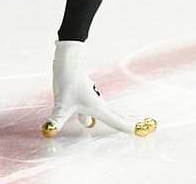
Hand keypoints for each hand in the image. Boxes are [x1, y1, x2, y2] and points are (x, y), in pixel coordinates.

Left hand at [41, 40, 156, 137]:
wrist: (68, 61)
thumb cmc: (68, 81)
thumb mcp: (61, 104)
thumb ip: (57, 119)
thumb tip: (49, 130)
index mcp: (98, 109)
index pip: (118, 123)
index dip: (132, 129)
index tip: (146, 133)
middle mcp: (98, 105)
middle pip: (117, 117)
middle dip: (128, 124)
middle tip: (145, 128)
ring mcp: (92, 99)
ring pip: (107, 112)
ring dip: (118, 118)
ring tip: (128, 121)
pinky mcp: (85, 94)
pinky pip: (96, 109)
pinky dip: (103, 114)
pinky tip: (90, 119)